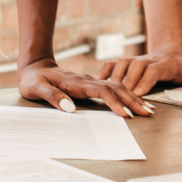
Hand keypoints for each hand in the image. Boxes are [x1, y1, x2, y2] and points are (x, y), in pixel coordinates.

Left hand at [19, 61, 151, 117]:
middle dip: (132, 100)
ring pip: (118, 87)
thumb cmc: (34, 79)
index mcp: (76, 82)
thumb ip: (52, 96)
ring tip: (147, 109)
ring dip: (133, 97)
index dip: (114, 103)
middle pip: (116, 88)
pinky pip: (113, 89)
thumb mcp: (36, 88)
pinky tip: (134, 102)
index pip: (101, 91)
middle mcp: (87, 80)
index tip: (124, 115)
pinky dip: (126, 96)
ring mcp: (90, 81)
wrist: (35, 66)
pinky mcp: (91, 85)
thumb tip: (69, 108)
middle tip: (147, 113)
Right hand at [98, 51, 181, 95]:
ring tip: (110, 91)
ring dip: (116, 76)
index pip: (154, 69)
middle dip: (129, 80)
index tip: (139, 92)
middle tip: (122, 96)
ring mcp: (137, 60)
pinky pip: (114, 63)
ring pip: (123, 62)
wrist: (172, 52)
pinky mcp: (128, 62)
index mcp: (165, 63)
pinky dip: (105, 70)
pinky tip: (98, 81)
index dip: (145, 80)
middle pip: (136, 65)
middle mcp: (149, 59)